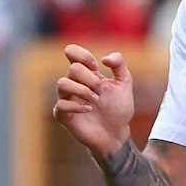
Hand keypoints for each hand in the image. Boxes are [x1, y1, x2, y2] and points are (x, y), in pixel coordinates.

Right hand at [52, 43, 134, 158]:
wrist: (117, 133)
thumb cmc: (118, 108)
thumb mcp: (124, 83)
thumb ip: (119, 64)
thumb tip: (105, 58)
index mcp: (86, 74)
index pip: (72, 53)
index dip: (82, 55)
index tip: (96, 66)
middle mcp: (74, 84)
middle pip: (73, 69)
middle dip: (90, 79)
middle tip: (101, 92)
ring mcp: (67, 99)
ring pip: (62, 83)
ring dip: (82, 90)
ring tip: (95, 100)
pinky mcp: (64, 115)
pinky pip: (60, 105)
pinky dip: (76, 106)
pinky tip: (88, 110)